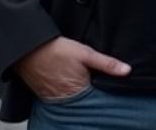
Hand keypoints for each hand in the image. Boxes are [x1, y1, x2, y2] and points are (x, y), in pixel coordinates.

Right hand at [15, 36, 130, 99]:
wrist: (27, 49)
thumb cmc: (56, 50)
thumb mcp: (85, 53)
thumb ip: (107, 64)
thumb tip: (128, 70)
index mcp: (80, 93)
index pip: (98, 103)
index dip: (105, 98)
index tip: (112, 95)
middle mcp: (67, 102)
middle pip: (86, 105)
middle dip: (93, 100)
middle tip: (97, 89)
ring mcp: (55, 101)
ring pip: (74, 103)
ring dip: (80, 98)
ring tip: (84, 89)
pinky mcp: (46, 97)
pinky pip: (61, 100)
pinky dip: (67, 96)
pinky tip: (69, 86)